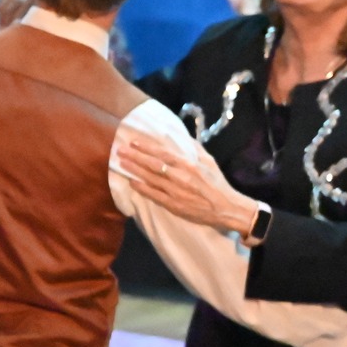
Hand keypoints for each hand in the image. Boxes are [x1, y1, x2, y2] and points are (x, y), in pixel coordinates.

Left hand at [113, 133, 259, 235]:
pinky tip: (132, 183)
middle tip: (120, 150)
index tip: (134, 142)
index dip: (146, 147)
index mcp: (188, 165)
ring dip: (134, 171)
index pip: (163, 153)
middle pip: (152, 165)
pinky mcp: (173, 205)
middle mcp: (179, 177)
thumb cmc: (217, 184)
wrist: (225, 208)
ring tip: (121, 164)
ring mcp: (175, 192)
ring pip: (150, 179)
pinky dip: (142, 189)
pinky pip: (153, 195)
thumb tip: (183, 137)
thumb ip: (194, 148)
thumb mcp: (209, 161)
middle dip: (135, 157)